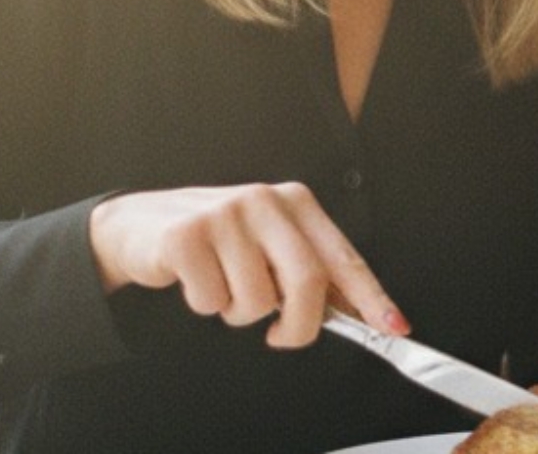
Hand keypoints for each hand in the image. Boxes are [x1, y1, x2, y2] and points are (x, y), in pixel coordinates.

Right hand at [88, 182, 404, 348]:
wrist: (142, 225)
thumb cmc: (219, 241)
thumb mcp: (270, 245)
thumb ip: (308, 273)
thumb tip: (356, 315)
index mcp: (296, 202)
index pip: (343, 256)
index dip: (371, 297)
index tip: (395, 327)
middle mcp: (265, 201)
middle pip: (307, 281)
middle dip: (298, 325)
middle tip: (280, 336)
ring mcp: (224, 214)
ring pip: (257, 300)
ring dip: (240, 314)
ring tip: (224, 287)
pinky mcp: (186, 236)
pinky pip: (212, 301)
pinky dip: (205, 305)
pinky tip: (196, 279)